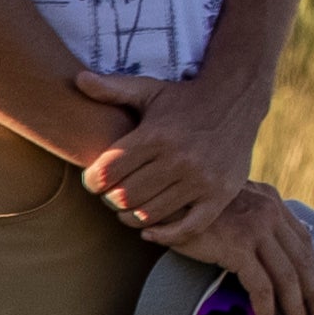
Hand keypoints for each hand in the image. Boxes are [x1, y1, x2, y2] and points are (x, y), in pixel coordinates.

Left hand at [78, 84, 253, 251]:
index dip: (92, 182)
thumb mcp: (149, 89)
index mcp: (156, 135)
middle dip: (110, 200)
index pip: (107, 172)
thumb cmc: (183, 99)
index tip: (94, 181)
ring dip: (132, 217)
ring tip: (129, 207)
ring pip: (151, 214)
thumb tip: (77, 79)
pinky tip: (150, 230)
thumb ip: (112, 88)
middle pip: (125, 197)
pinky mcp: (220, 195)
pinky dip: (164, 235)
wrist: (236, 100)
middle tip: (111, 194)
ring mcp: (202, 180)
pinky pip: (187, 228)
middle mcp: (180, 159)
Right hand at [194, 180, 313, 314]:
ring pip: (287, 277)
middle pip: (303, 261)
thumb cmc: (190, 205)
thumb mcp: (229, 204)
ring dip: (297, 310)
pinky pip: (260, 285)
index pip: (302, 239)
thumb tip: (276, 243)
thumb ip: (253, 217)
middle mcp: (270, 212)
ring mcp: (256, 229)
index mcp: (271, 202)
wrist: (163, 195)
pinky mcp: (238, 246)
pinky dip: (266, 309)